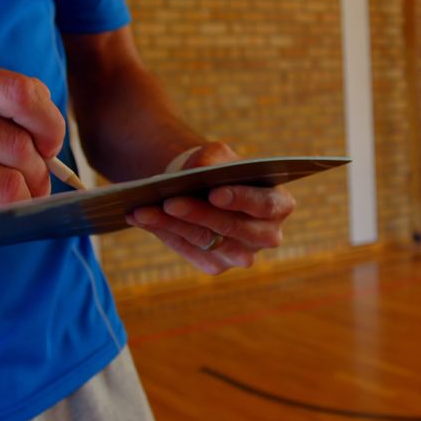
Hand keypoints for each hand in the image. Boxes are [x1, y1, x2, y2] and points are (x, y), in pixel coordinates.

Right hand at [0, 55, 65, 253]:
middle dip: (38, 172)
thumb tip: (53, 138)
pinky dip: (0, 221)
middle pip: (19, 145)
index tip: (47, 144)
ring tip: (8, 200)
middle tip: (29, 183)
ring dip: (23, 199)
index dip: (49, 123)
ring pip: (10, 184)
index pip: (19, 92)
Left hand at [126, 142, 295, 273]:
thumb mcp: (218, 155)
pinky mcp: (216, 265)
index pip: (265, 205)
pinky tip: (141, 218)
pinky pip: (188, 251)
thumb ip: (213, 158)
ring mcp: (242, 255)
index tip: (215, 193)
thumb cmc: (218, 168)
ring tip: (142, 209)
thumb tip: (199, 171)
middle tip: (169, 201)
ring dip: (171, 225)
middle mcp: (266, 235)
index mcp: (279, 204)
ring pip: (206, 241)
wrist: (203, 190)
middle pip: (232, 228)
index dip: (242, 200)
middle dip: (198, 214)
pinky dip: (163, 233)